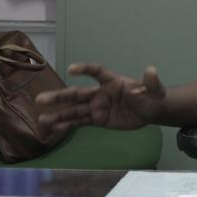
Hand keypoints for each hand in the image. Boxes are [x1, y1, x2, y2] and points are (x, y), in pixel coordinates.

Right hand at [36, 64, 166, 131]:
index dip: (85, 70)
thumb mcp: (155, 90)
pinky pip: (81, 122)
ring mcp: (98, 107)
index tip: (71, 69)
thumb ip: (151, 82)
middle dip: (60, 96)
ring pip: (75, 110)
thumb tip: (151, 70)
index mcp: (114, 82)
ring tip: (42, 119)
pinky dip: (68, 124)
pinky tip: (54, 127)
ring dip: (58, 114)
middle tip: (40, 99)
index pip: (97, 72)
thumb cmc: (153, 96)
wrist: (152, 111)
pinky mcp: (98, 119)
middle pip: (78, 93)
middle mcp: (101, 93)